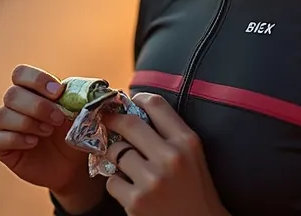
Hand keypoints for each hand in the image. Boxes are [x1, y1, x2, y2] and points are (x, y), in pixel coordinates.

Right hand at [0, 65, 92, 194]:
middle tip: (58, 119)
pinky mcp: (2, 146)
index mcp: (33, 91)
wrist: (73, 167)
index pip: (21, 73)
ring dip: (28, 123)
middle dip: (38, 106)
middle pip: (12, 94)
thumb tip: (108, 89)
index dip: (36, 79)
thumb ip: (88, 99)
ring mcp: (7, 125)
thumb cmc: (76, 135)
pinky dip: (16, 139)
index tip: (58, 92)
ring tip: (47, 132)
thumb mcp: (84, 115)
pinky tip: (33, 143)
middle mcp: (16, 105)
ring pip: (3, 115)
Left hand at [101, 93, 228, 215]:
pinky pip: (112, 180)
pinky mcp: (135, 201)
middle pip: (129, 123)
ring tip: (127, 167)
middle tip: (105, 120)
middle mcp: (170, 158)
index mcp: (187, 142)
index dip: (137, 98)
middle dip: (112, 119)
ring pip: (116, 152)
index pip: (156, 104)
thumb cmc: (195, 190)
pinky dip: (117, 184)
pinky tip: (131, 190)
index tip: (128, 102)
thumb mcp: (193, 156)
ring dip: (116, 158)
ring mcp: (151, 180)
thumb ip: (170, 134)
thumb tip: (135, 109)